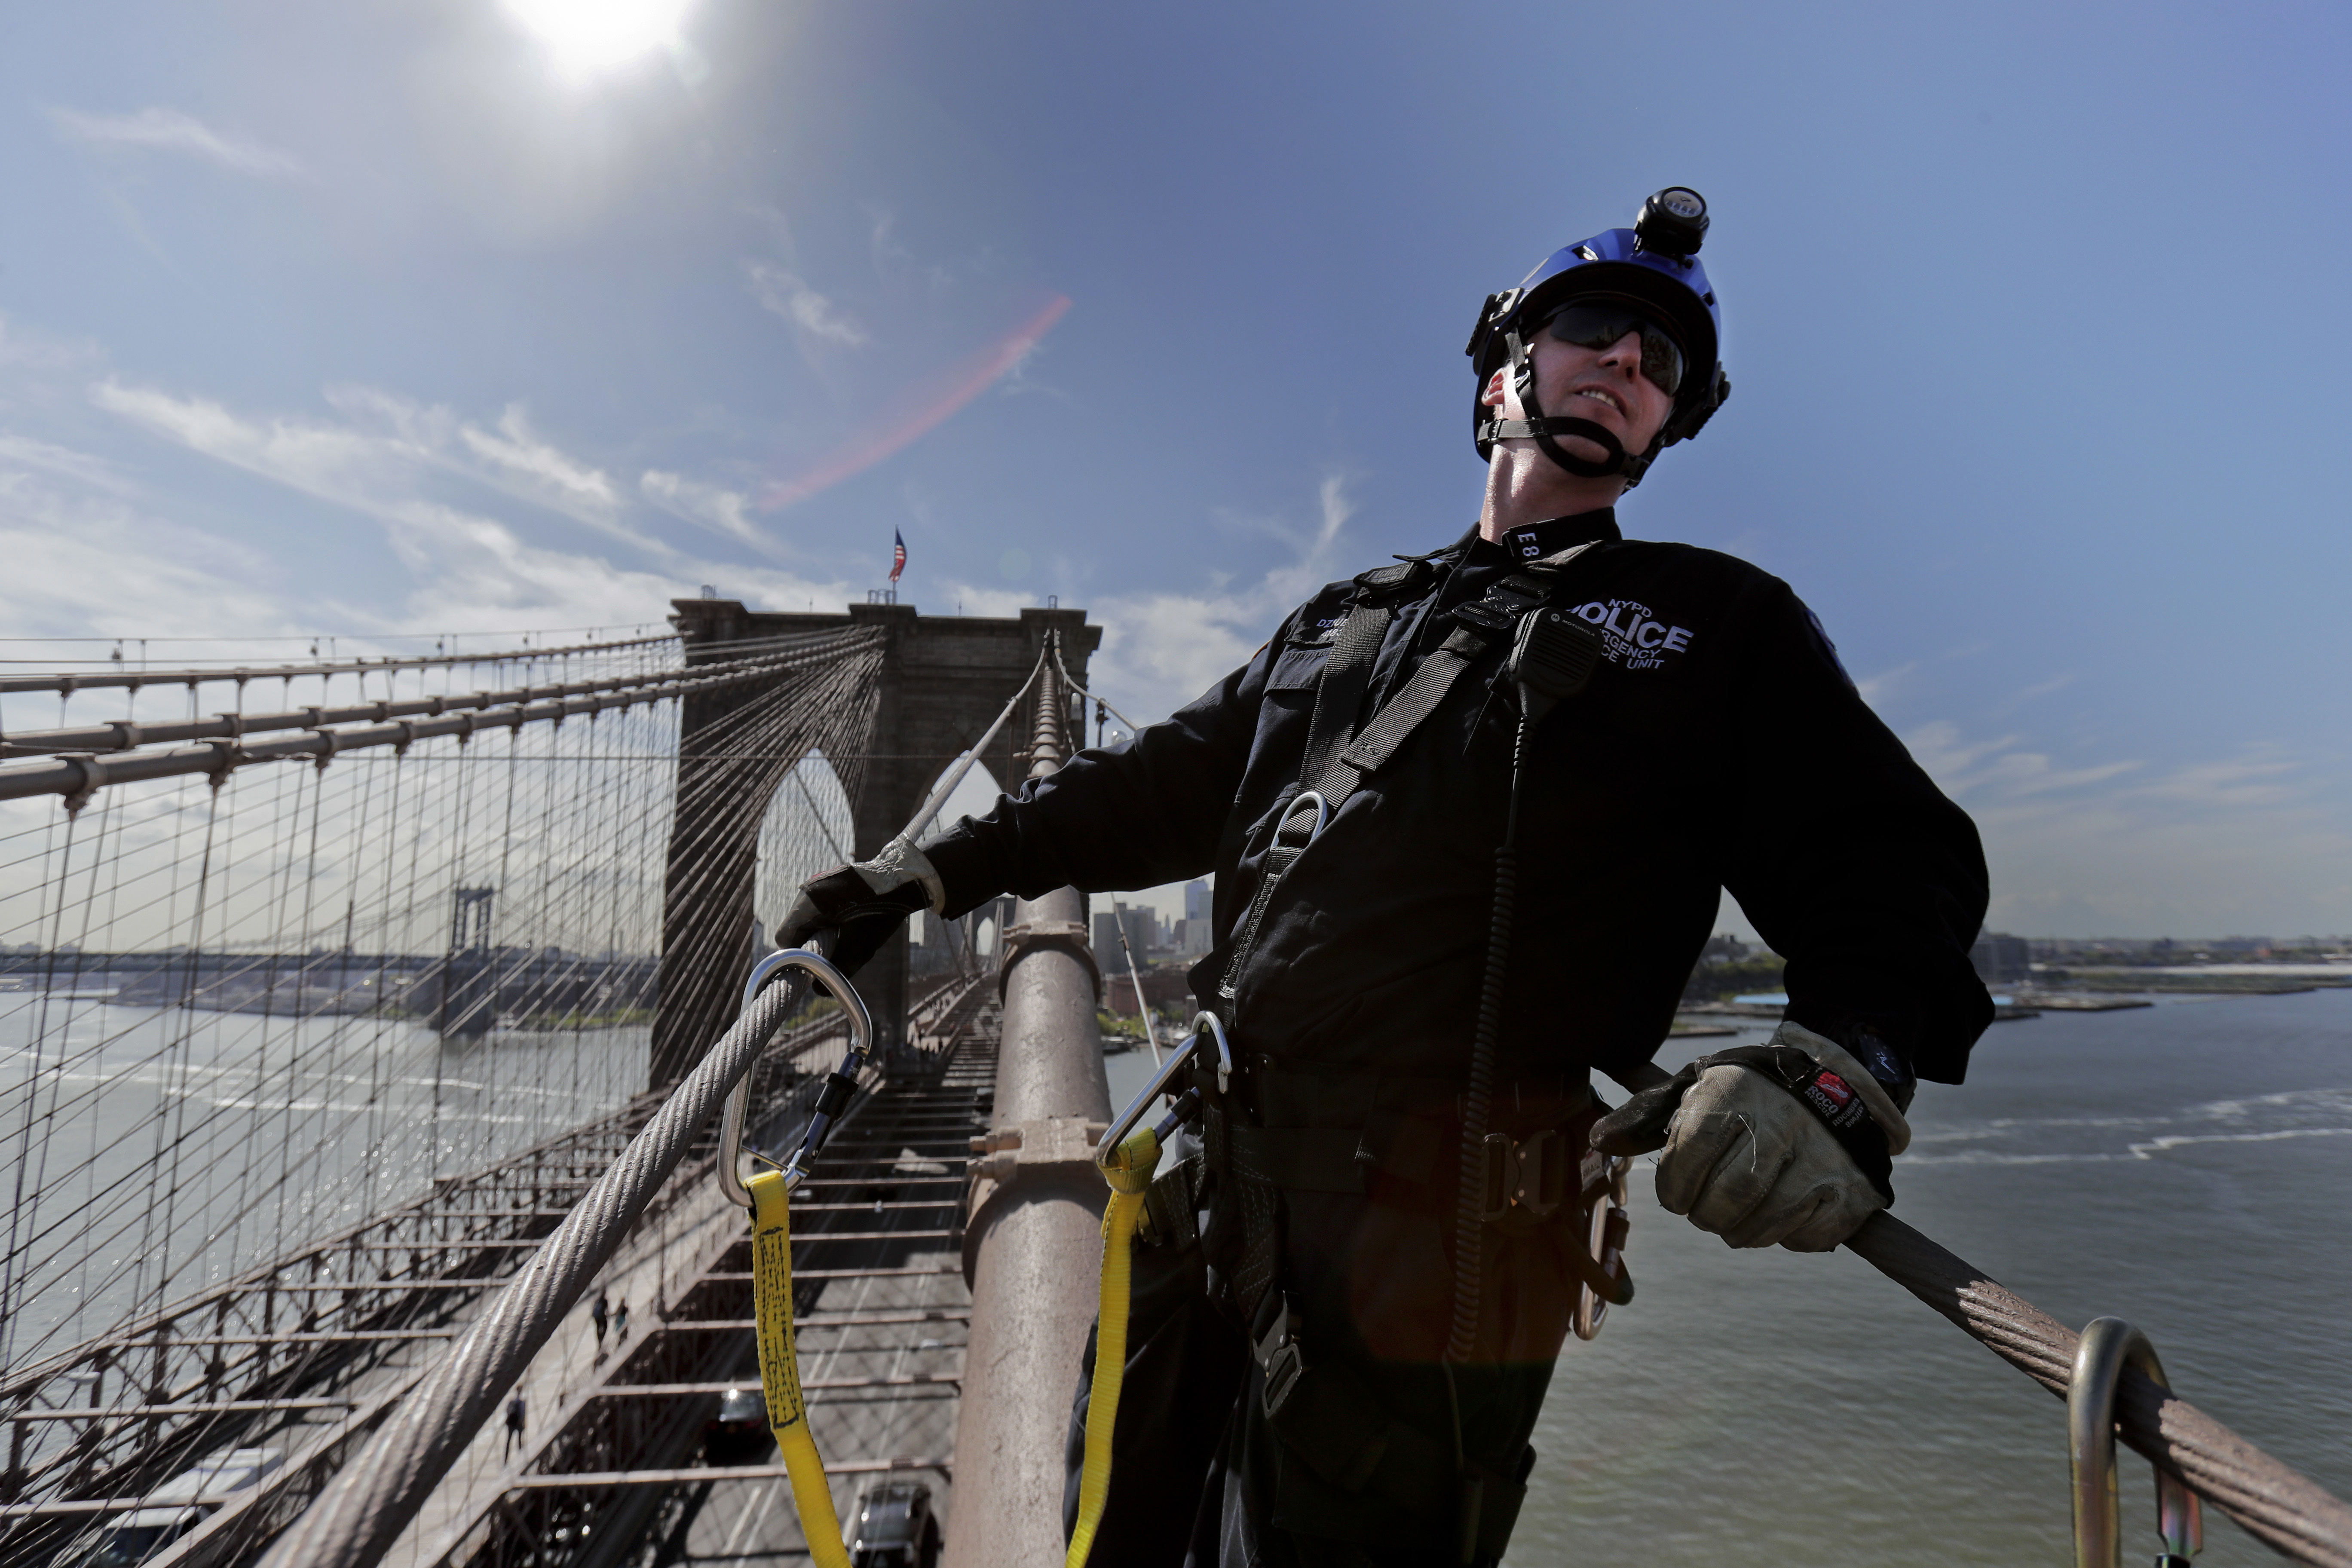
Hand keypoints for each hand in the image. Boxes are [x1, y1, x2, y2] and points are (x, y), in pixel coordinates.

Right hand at [776, 836, 945, 977]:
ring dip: (820, 929)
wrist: (903, 879)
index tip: (815, 964)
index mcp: (809, 903)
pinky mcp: (827, 881)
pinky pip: (817, 905)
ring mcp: (816, 882)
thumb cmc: (882, 913)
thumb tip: (818, 990)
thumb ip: (838, 969)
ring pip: (806, 917)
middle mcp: (808, 890)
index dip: (798, 955)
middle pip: (795, 927)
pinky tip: (847, 919)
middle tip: (834, 949)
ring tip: (844, 932)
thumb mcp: (861, 947)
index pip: (785, 938)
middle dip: (811, 943)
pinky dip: (827, 917)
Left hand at [1592, 1022, 1910, 1251]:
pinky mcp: (1852, 1191)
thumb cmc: (1746, 1096)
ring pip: (1765, 1225)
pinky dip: (1787, 1237)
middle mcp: (1781, 1124)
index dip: (1674, 1189)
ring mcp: (1821, 1159)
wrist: (1832, 1086)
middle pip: (1726, 1200)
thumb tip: (1600, 1140)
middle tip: (1706, 1210)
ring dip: (1741, 1232)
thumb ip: (1645, 1118)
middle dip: (1705, 1216)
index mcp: (1734, 1095)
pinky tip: (1780, 1213)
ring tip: (1736, 1216)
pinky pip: (1807, 1238)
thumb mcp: (1694, 1091)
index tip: (1678, 1194)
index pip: (1687, 1160)